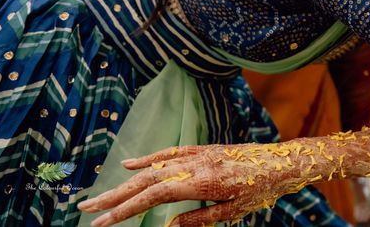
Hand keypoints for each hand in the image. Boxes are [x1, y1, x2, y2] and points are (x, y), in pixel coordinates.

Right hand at [77, 140, 336, 226]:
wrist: (285, 161)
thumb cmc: (262, 189)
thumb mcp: (232, 211)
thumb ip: (198, 219)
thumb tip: (165, 224)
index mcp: (200, 181)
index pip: (152, 196)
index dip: (124, 210)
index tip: (100, 222)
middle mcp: (195, 164)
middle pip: (145, 180)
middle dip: (113, 196)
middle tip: (84, 208)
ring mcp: (198, 154)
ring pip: (154, 166)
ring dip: (124, 180)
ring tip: (99, 194)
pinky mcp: (204, 149)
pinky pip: (171, 152)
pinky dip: (149, 158)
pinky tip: (130, 164)